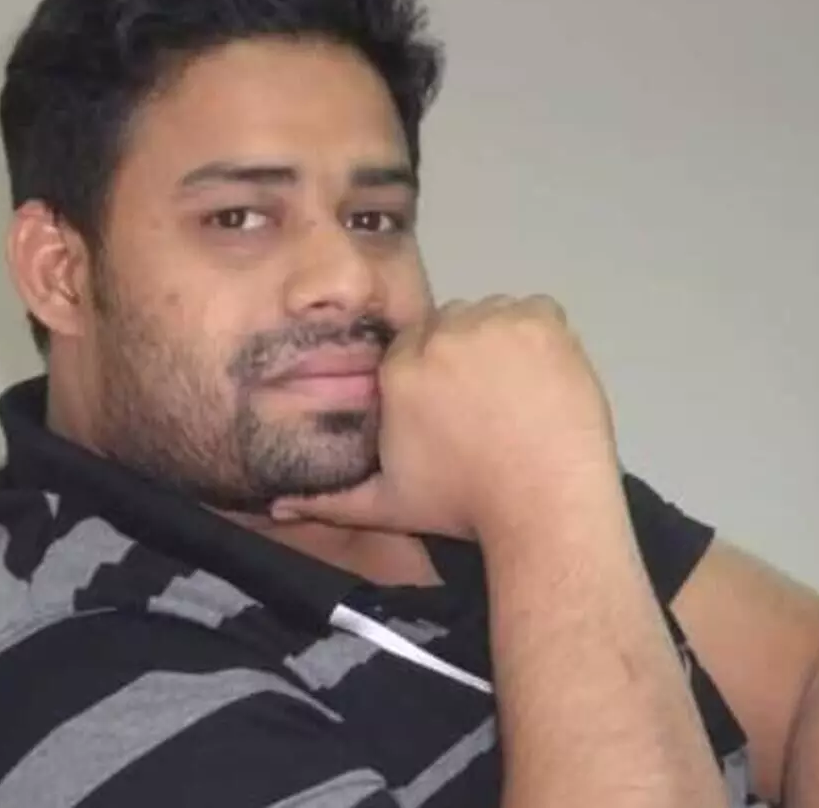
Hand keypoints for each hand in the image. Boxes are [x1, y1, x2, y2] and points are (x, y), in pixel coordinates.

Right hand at [274, 295, 619, 539]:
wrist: (544, 507)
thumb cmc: (463, 506)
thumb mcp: (388, 505)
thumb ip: (329, 499)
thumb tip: (274, 506)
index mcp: (399, 368)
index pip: (409, 347)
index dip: (432, 376)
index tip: (454, 408)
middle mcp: (441, 334)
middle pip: (449, 328)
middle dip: (462, 358)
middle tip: (488, 406)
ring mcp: (494, 322)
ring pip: (490, 317)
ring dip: (499, 345)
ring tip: (516, 397)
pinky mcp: (543, 319)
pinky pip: (535, 311)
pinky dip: (539, 339)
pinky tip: (541, 381)